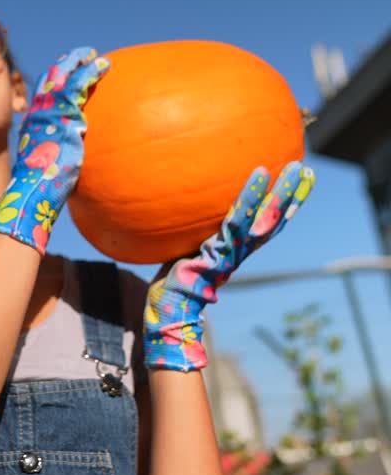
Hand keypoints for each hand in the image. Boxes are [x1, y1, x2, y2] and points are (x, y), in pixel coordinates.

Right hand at [0, 47, 108, 254]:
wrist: (33, 191)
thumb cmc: (40, 187)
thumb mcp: (47, 164)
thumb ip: (57, 154)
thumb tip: (70, 161)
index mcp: (32, 122)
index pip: (42, 93)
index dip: (54, 78)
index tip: (66, 72)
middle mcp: (37, 112)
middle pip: (50, 77)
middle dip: (67, 63)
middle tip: (83, 56)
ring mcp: (49, 112)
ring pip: (65, 76)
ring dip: (82, 62)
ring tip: (98, 57)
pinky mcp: (64, 115)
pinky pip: (78, 85)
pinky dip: (91, 72)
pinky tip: (104, 66)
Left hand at [144, 162, 314, 370]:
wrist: (170, 307)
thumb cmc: (176, 276)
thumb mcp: (189, 247)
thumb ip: (196, 229)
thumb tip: (186, 199)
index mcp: (238, 248)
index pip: (269, 223)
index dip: (288, 203)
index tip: (303, 180)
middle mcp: (241, 250)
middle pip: (273, 219)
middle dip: (292, 196)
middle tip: (306, 169)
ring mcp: (233, 251)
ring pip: (263, 218)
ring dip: (281, 192)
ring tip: (293, 167)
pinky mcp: (220, 252)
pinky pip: (236, 220)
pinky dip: (249, 198)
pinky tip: (258, 173)